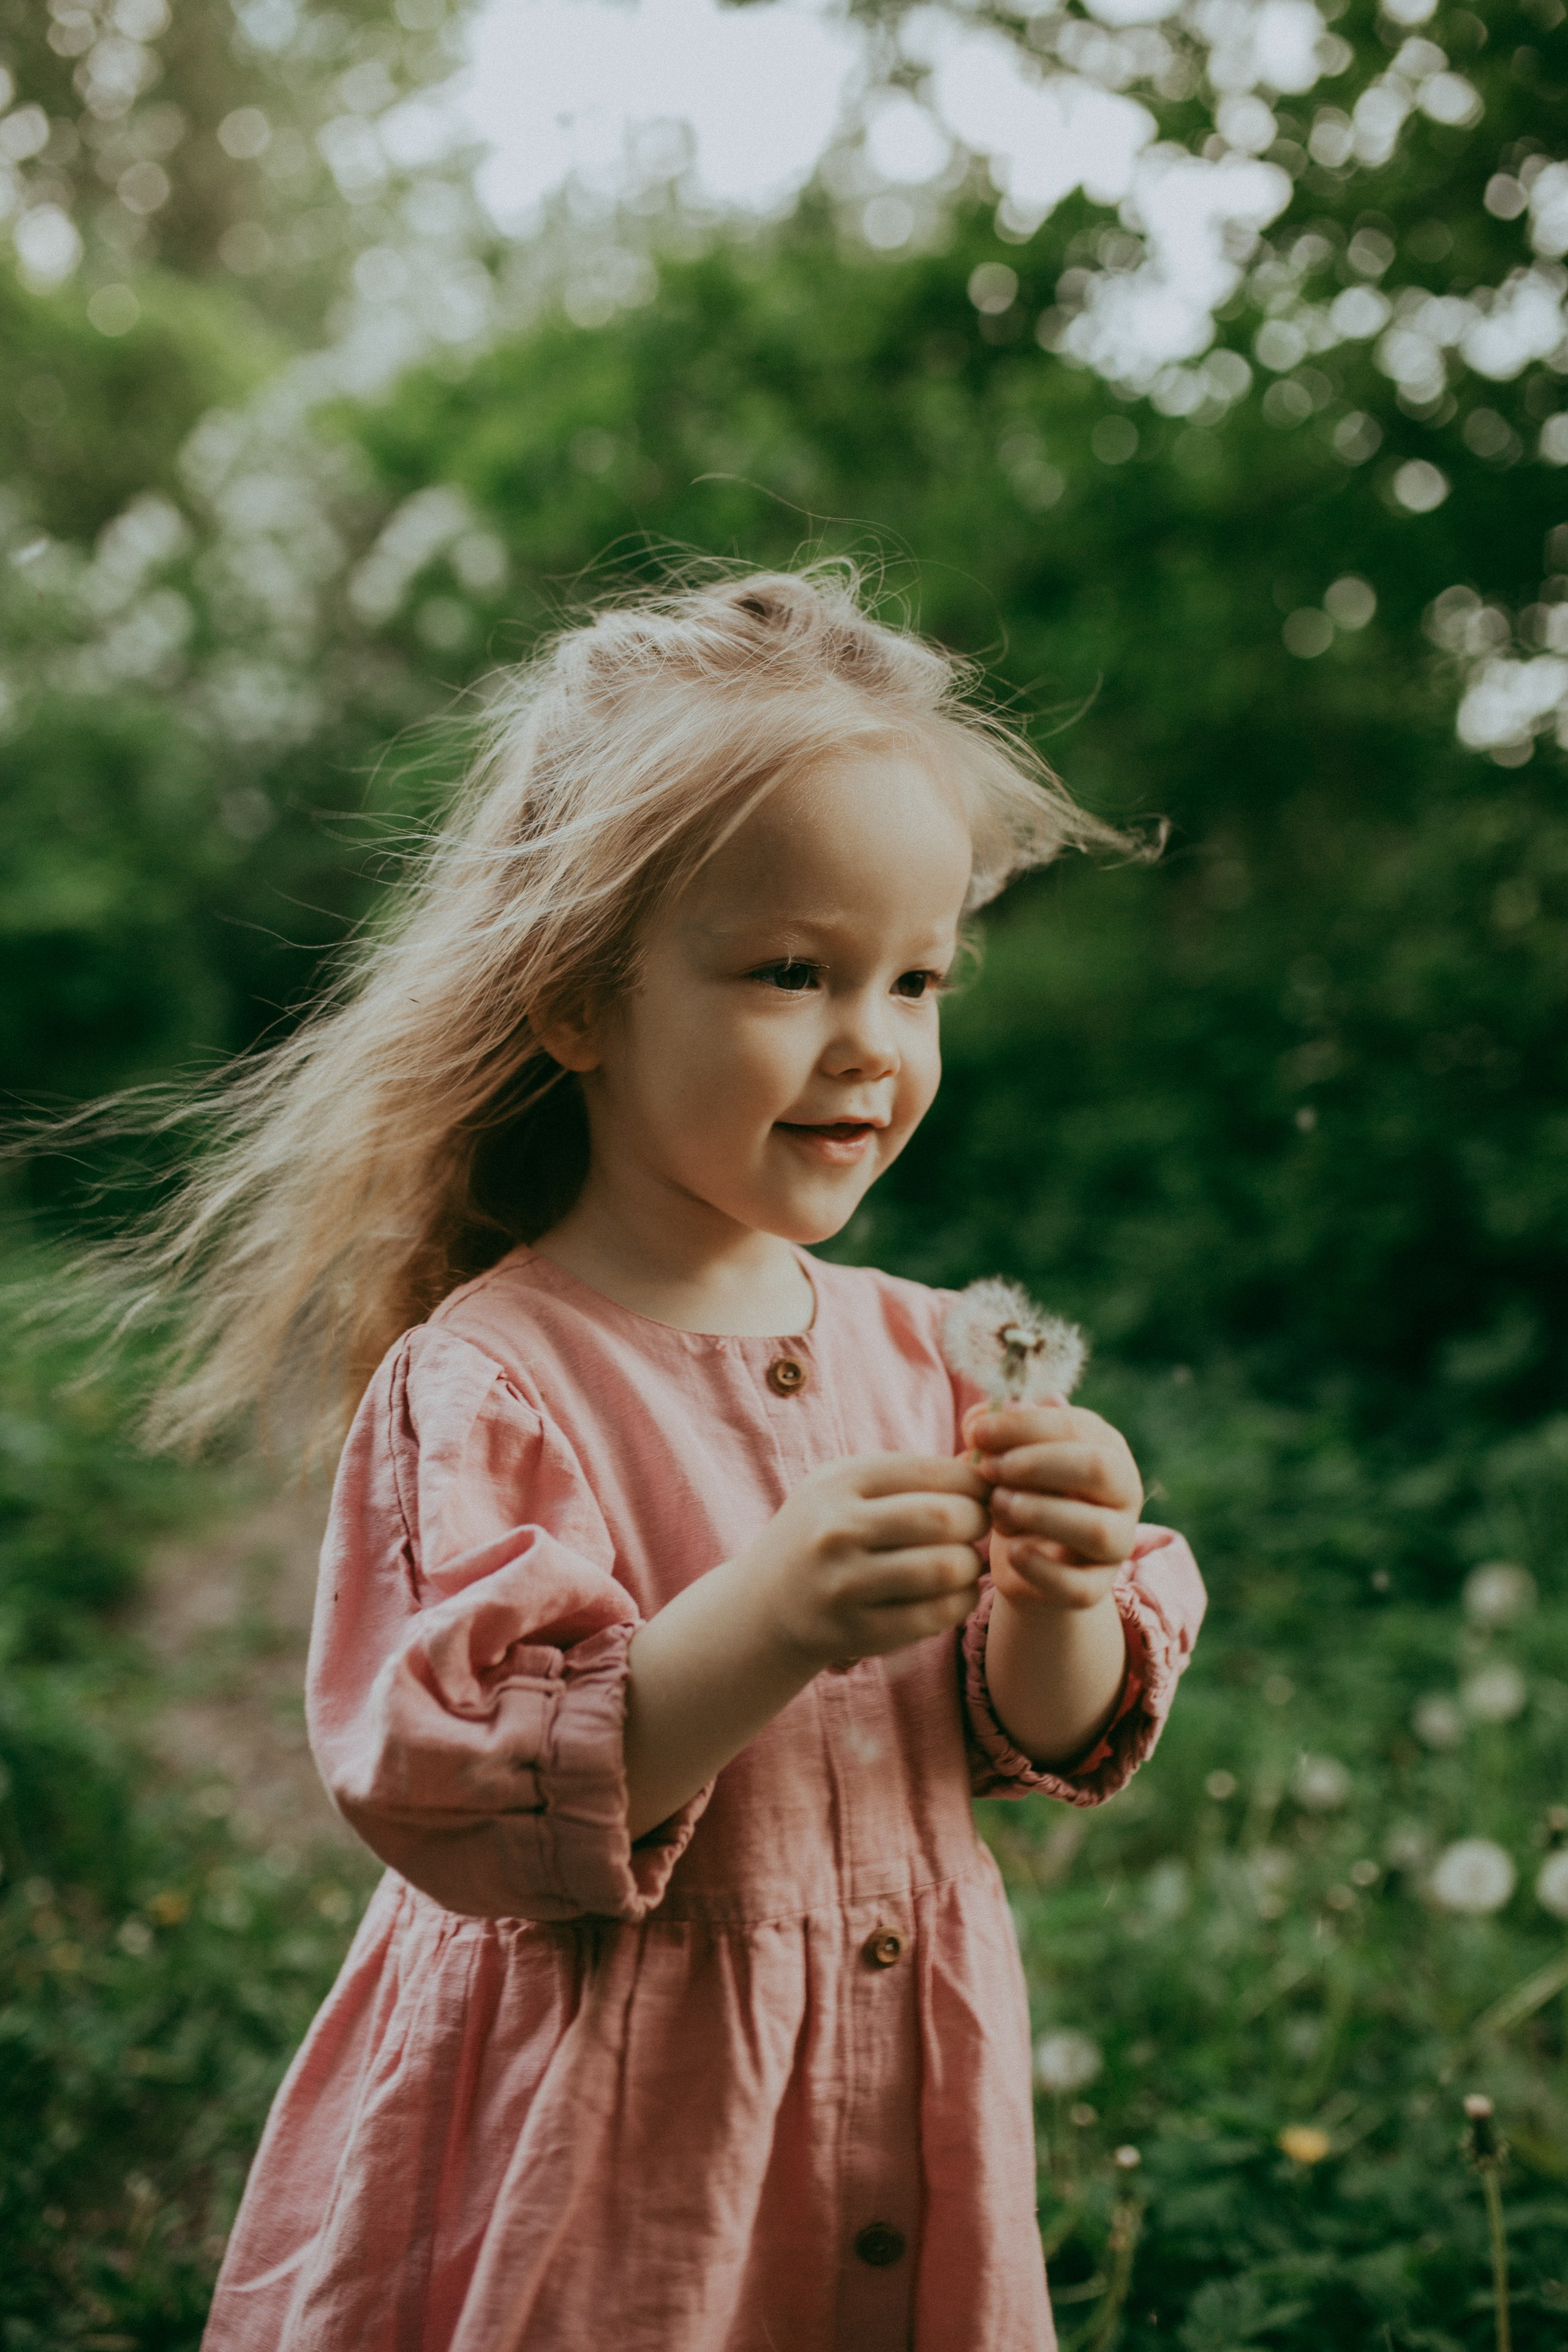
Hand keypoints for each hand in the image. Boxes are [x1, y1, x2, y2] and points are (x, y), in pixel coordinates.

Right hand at [741, 1453, 989, 1668]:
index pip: (935, 1471)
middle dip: (978, 1522)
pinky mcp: (856, 1632)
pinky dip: (960, 1602)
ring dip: (972, 1566)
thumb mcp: (847, 1488)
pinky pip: (936, 1615)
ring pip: (947, 1568)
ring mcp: (845, 1584)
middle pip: (947, 1517)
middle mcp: (838, 1529)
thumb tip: (986, 1465)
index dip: (975, 1484)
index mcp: (840, 1482)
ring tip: (964, 1562)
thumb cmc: (824, 1534)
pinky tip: (953, 1593)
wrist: (764, 1606)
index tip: (979, 1495)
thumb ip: (910, 1475)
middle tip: (977, 1528)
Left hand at [964, 1401, 1142, 1612]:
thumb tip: (979, 1421)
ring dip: (1040, 1513)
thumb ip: (993, 1435)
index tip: (977, 1434)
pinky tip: (1011, 1551)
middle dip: (1037, 1465)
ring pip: (1096, 1529)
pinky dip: (1040, 1568)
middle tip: (990, 1470)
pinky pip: (1080, 1586)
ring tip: (998, 1505)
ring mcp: (1116, 1544)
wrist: (1025, 1560)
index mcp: (1106, 1448)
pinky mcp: (1096, 1588)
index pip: (1077, 1427)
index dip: (1024, 1427)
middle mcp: (1123, 1493)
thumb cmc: (1017, 1492)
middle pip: (1099, 1469)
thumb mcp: (1004, 1458)